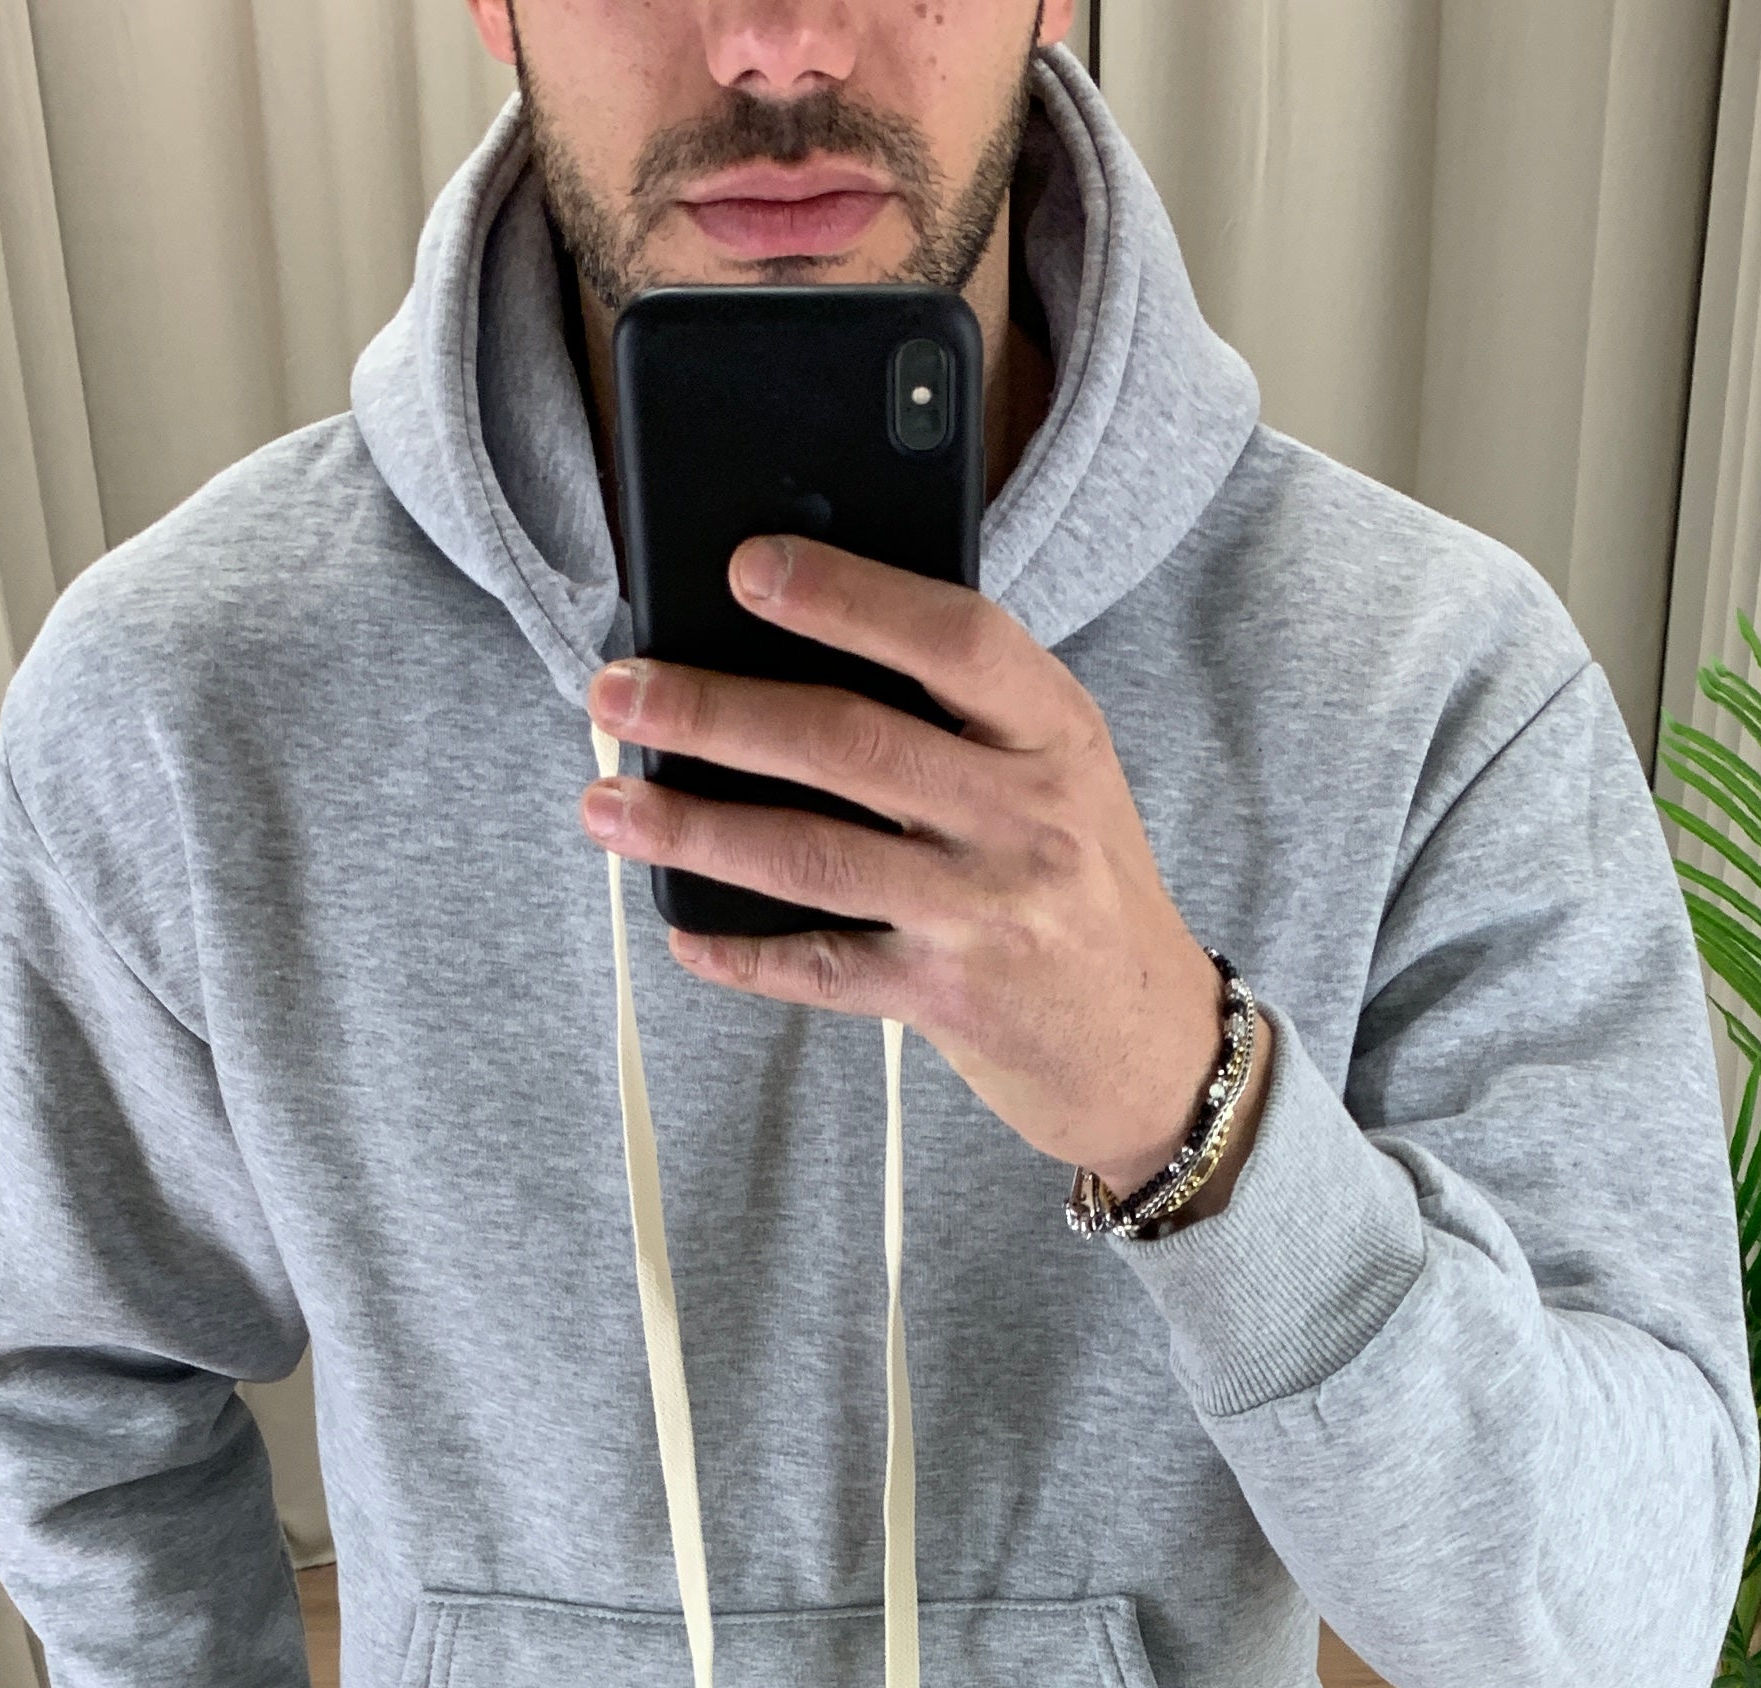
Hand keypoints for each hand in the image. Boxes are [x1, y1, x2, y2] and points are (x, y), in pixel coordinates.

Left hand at [581, 540, 1267, 1205]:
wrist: (1152, 1048)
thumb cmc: (1082, 888)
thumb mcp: (1061, 774)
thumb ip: (964, 714)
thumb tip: (798, 650)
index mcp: (1056, 731)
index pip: (950, 637)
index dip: (846, 594)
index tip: (748, 567)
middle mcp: (1026, 815)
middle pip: (850, 741)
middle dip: (716, 711)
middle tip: (622, 690)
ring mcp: (987, 912)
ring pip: (815, 853)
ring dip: (695, 826)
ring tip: (607, 804)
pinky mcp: (951, 1000)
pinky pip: (823, 968)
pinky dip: (743, 952)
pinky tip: (681, 929)